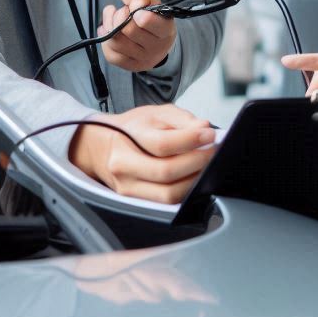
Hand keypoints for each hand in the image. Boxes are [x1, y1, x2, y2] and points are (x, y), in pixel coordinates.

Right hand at [68, 104, 215, 203]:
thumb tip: (203, 128)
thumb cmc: (132, 129)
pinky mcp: (136, 202)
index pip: (163, 144)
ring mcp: (129, 188)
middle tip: (213, 150)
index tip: (209, 134)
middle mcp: (124, 166)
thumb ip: (181, 118)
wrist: (104, 148)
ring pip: (168, 194)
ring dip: (194, 180)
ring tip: (207, 164)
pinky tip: (194, 177)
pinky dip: (186, 191)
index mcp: (127, 138)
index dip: (191, 139)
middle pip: (166, 172)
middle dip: (197, 161)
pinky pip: (167, 203)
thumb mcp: (155, 113)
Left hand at [101, 0, 175, 71]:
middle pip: (128, 30)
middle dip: (120, 15)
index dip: (135, 10)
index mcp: (165, 31)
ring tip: (112, 17)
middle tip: (123, 10)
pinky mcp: (130, 66)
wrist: (160, 44)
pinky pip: (111, 54)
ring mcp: (142, 60)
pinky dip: (105, 40)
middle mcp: (155, 48)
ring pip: (116, 42)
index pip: (146, 21)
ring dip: (109, 25)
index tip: (133, 6)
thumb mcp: (155, 6)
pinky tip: (108, 30)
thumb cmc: (157, 21)